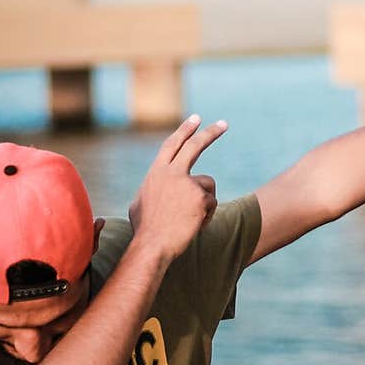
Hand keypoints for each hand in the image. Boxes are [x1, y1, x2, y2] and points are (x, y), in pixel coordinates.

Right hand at [128, 114, 226, 261]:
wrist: (152, 245)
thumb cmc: (144, 229)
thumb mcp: (139, 204)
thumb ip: (151, 191)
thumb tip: (154, 190)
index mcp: (156, 172)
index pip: (172, 144)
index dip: (184, 131)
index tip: (196, 119)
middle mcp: (171, 172)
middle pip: (195, 145)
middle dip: (211, 133)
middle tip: (224, 124)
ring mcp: (187, 183)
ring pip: (207, 185)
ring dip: (204, 201)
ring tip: (189, 218)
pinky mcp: (200, 196)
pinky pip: (211, 203)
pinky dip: (205, 216)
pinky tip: (193, 225)